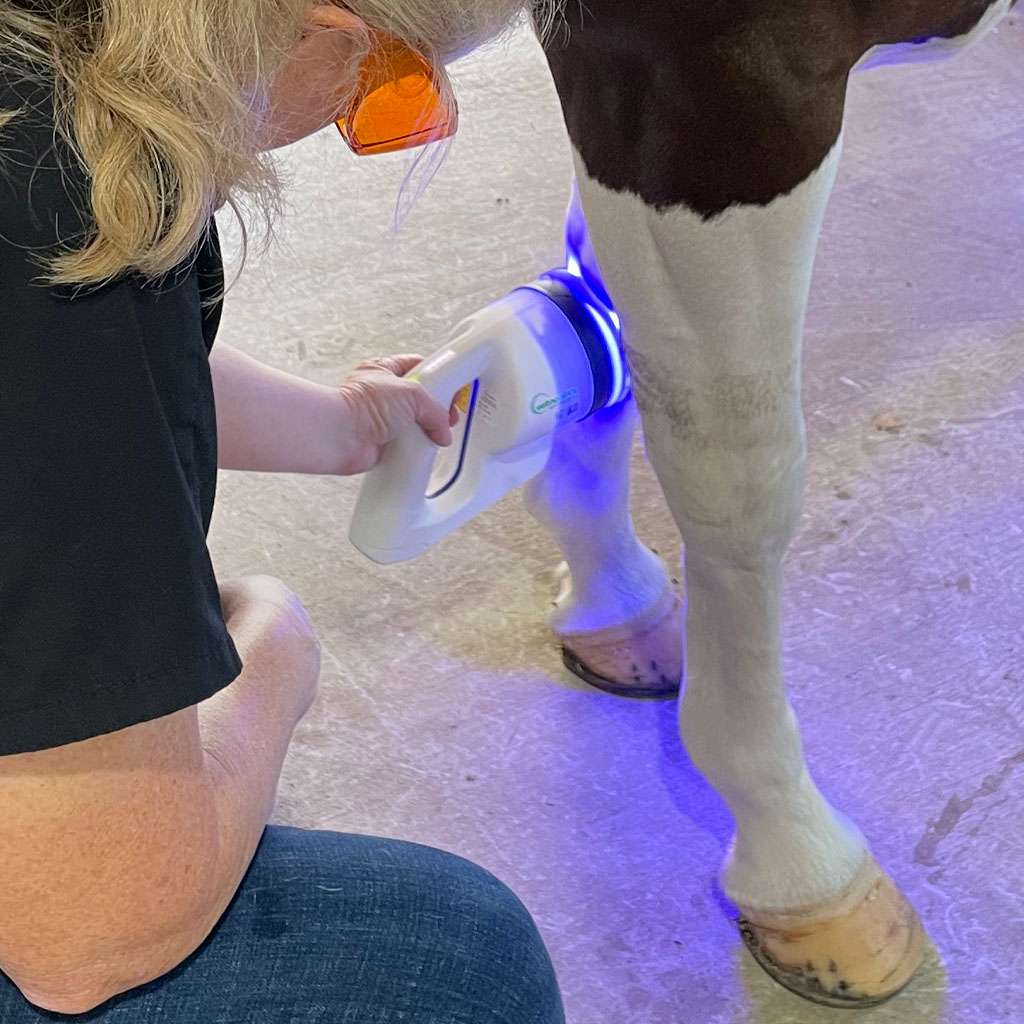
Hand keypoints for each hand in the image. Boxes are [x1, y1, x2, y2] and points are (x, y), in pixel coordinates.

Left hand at [336, 355, 457, 474]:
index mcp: (385, 370)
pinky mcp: (384, 444)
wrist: (342, 436)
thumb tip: (443, 429)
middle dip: (436, 409)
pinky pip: (408, 446)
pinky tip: (422, 449)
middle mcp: (384, 395)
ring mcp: (384, 420)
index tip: (454, 388)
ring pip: (416, 424)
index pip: (419, 366)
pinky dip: (416, 450)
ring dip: (427, 431)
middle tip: (448, 416)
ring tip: (435, 434)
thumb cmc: (364, 405)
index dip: (439, 376)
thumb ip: (434, 408)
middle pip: (421, 399)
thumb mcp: (412, 392)